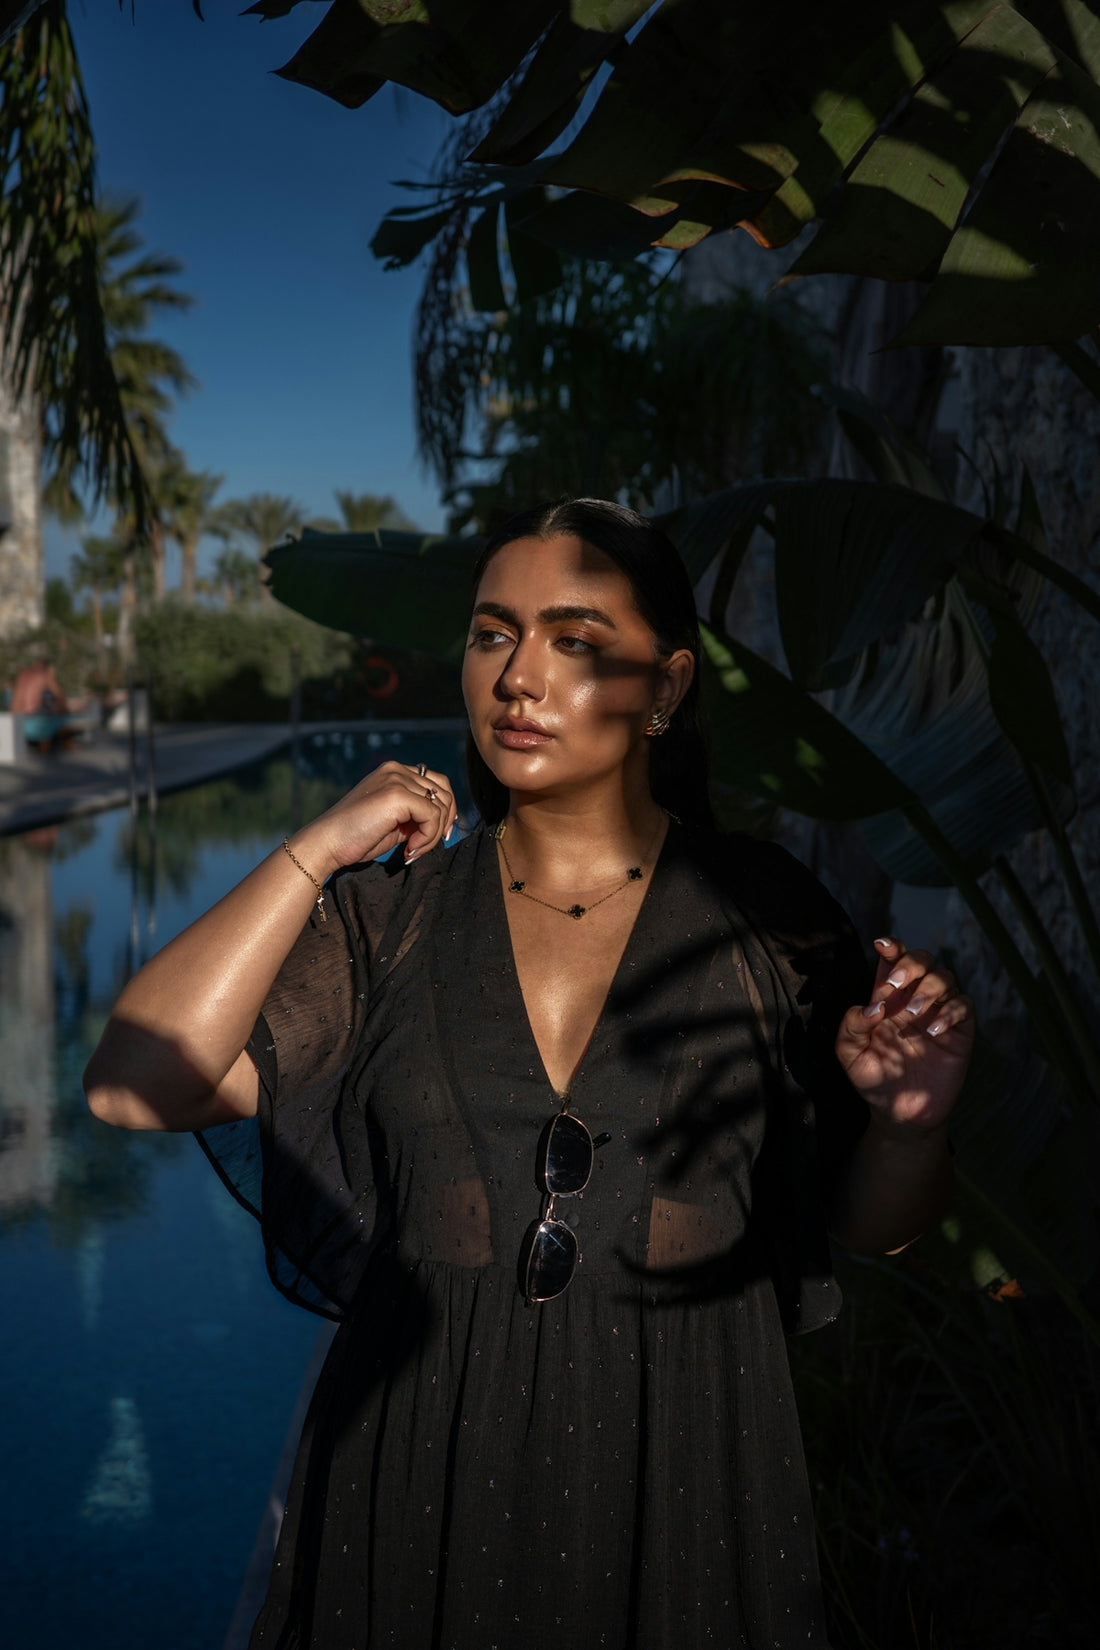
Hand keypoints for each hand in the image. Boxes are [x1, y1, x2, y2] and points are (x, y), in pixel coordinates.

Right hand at [293, 759, 457, 877]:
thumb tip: (444, 823)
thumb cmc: (356, 837)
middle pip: (444, 792)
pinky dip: (427, 838)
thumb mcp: (394, 821)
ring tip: (412, 851)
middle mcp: (396, 770)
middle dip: (442, 824)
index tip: (438, 836)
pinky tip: (408, 850)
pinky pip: (432, 816)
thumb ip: (416, 815)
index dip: (445, 810)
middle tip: (423, 847)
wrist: (327, 843)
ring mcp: (396, 779)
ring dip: (432, 835)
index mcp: (394, 772)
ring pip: (440, 806)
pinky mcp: (397, 794)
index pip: (437, 783)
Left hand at [835, 936, 974, 1135]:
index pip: (893, 960)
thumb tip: (872, 1006)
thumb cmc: (874, 1079)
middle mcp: (915, 1000)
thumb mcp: (849, 1055)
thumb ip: (851, 1026)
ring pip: (946, 978)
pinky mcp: (960, 1032)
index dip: (891, 947)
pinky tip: (934, 1031)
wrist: (900, 1113)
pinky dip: (951, 1012)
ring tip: (913, 1015)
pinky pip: (965, 1006)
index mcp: (888, 998)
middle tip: (895, 986)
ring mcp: (939, 1013)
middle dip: (911, 964)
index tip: (882, 946)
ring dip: (929, 989)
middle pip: (923, 960)